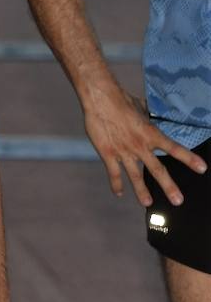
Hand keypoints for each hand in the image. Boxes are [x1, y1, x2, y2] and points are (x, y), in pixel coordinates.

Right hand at [82, 85, 206, 206]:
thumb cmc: (120, 100)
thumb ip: (146, 118)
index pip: (174, 149)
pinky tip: (119, 193)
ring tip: (147, 203)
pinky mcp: (108, 153)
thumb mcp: (140, 108)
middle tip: (178, 200)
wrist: (100, 99)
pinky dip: (116, 183)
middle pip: (157, 169)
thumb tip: (148, 116)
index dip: (189, 159)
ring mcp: (124, 151)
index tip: (202, 168)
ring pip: (135, 175)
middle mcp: (140, 146)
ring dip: (142, 191)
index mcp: (151, 134)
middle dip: (169, 186)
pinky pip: (114, 172)